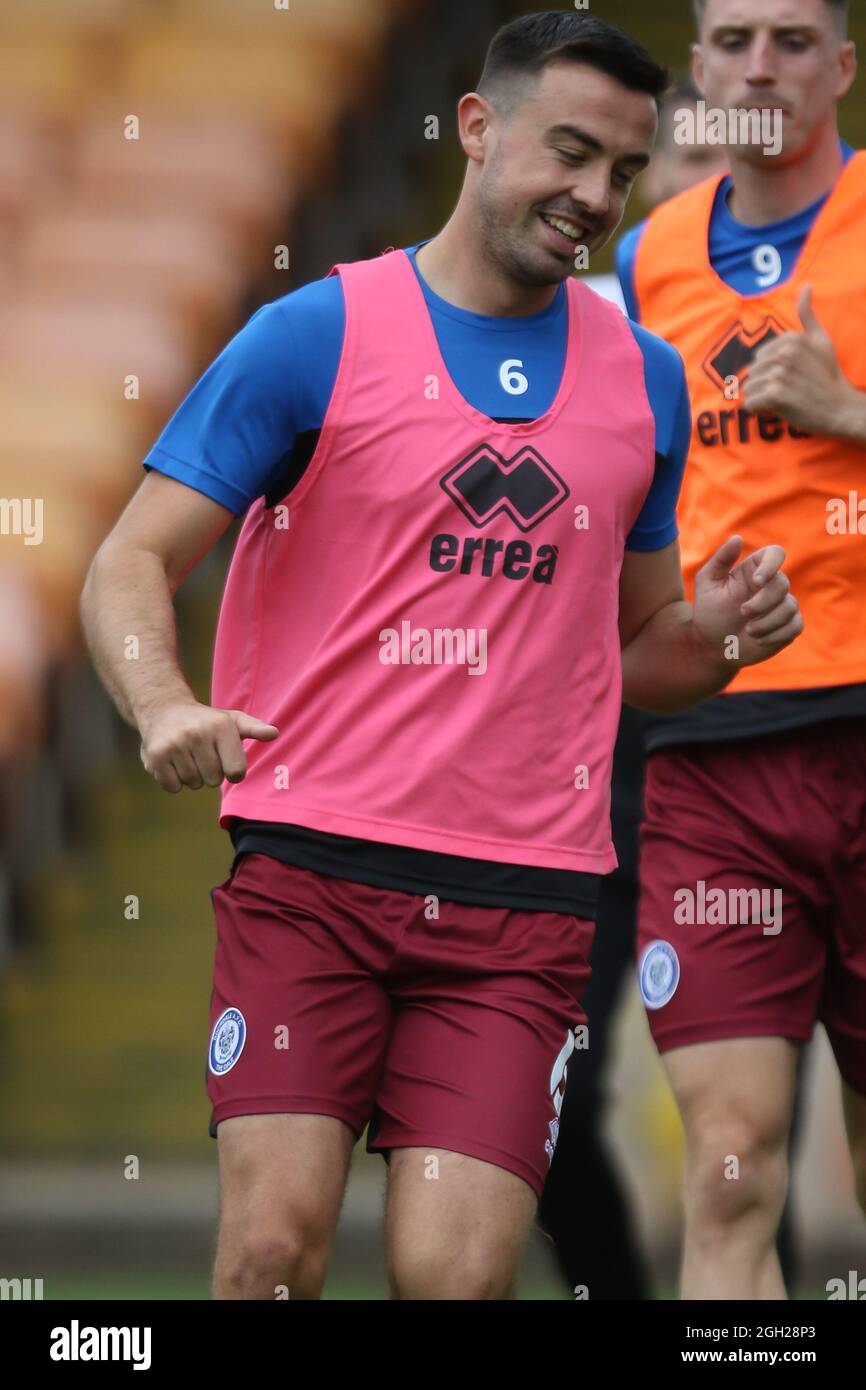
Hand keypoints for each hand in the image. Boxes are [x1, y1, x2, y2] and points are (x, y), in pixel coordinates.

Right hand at [139, 700, 278, 792]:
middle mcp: (197, 733)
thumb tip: (274, 733)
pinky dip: (173, 781)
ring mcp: (175, 744)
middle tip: (202, 754)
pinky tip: (172, 762)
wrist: (163, 710)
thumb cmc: (205, 721)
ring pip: (194, 784)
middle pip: (214, 780)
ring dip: (192, 776)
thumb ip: (254, 729)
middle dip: (210, 773)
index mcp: (221, 726)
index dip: (232, 772)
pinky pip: (173, 787)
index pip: (236, 772)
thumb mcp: (232, 720)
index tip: (225, 759)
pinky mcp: (156, 756)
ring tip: (187, 755)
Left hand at [692, 536, 803, 669]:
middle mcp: (771, 585)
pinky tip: (759, 639)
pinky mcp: (789, 626)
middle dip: (762, 602)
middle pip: (782, 584)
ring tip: (748, 631)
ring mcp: (782, 605)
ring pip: (790, 607)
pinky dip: (776, 634)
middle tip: (742, 613)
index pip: (775, 554)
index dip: (771, 564)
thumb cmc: (709, 612)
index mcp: (753, 570)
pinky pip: (795, 625)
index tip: (756, 581)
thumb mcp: (707, 584)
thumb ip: (720, 560)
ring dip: (767, 622)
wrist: (712, 645)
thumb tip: (738, 538)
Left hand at [744, 286, 861, 435]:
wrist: (840, 407)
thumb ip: (808, 315)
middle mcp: (784, 353)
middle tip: (788, 391)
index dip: (772, 371)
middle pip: (753, 372)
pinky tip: (777, 410)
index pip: (759, 357)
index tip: (791, 377)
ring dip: (761, 399)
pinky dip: (760, 411)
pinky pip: (750, 404)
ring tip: (782, 401)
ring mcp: (779, 374)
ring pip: (749, 388)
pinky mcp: (775, 395)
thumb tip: (807, 285)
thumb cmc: (828, 375)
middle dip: (765, 385)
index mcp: (791, 339)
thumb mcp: (821, 340)